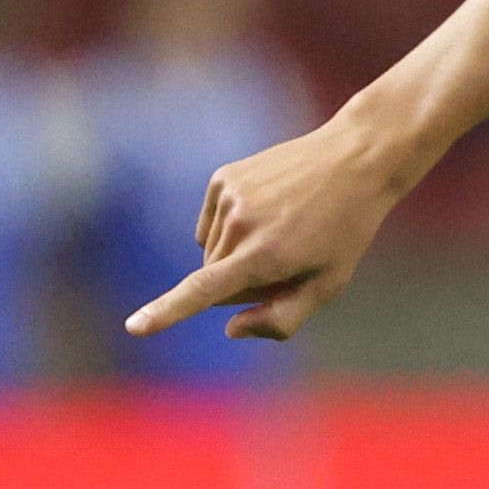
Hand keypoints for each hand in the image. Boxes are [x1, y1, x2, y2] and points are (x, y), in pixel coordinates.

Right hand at [127, 117, 408, 343]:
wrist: (354, 160)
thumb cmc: (345, 231)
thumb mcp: (328, 284)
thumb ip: (281, 319)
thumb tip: (230, 329)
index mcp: (266, 255)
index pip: (204, 291)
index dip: (166, 312)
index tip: (134, 327)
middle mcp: (240, 223)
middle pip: (215, 280)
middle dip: (243, 283)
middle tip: (288, 259)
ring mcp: (228, 196)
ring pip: (212, 253)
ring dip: (237, 255)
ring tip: (282, 231)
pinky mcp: (222, 178)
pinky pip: (209, 225)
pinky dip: (230, 229)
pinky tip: (265, 214)